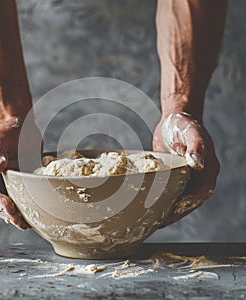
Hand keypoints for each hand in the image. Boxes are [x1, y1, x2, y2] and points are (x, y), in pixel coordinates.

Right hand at [0, 117, 36, 229]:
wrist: (21, 129)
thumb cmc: (7, 132)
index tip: (9, 207)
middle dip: (7, 213)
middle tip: (19, 221)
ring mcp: (6, 184)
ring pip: (7, 205)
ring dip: (15, 216)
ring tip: (26, 224)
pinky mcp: (19, 185)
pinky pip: (19, 199)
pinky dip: (24, 209)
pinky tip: (32, 216)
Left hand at [153, 112, 219, 226]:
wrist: (174, 119)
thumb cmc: (185, 123)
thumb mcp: (192, 132)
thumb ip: (196, 146)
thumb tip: (197, 162)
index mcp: (208, 169)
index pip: (201, 192)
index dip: (189, 203)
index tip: (174, 210)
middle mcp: (198, 177)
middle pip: (189, 200)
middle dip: (175, 212)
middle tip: (158, 221)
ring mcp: (185, 178)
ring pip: (178, 199)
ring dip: (166, 209)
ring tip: (150, 219)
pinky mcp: (173, 177)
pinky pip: (167, 191)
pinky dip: (158, 198)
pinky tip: (145, 203)